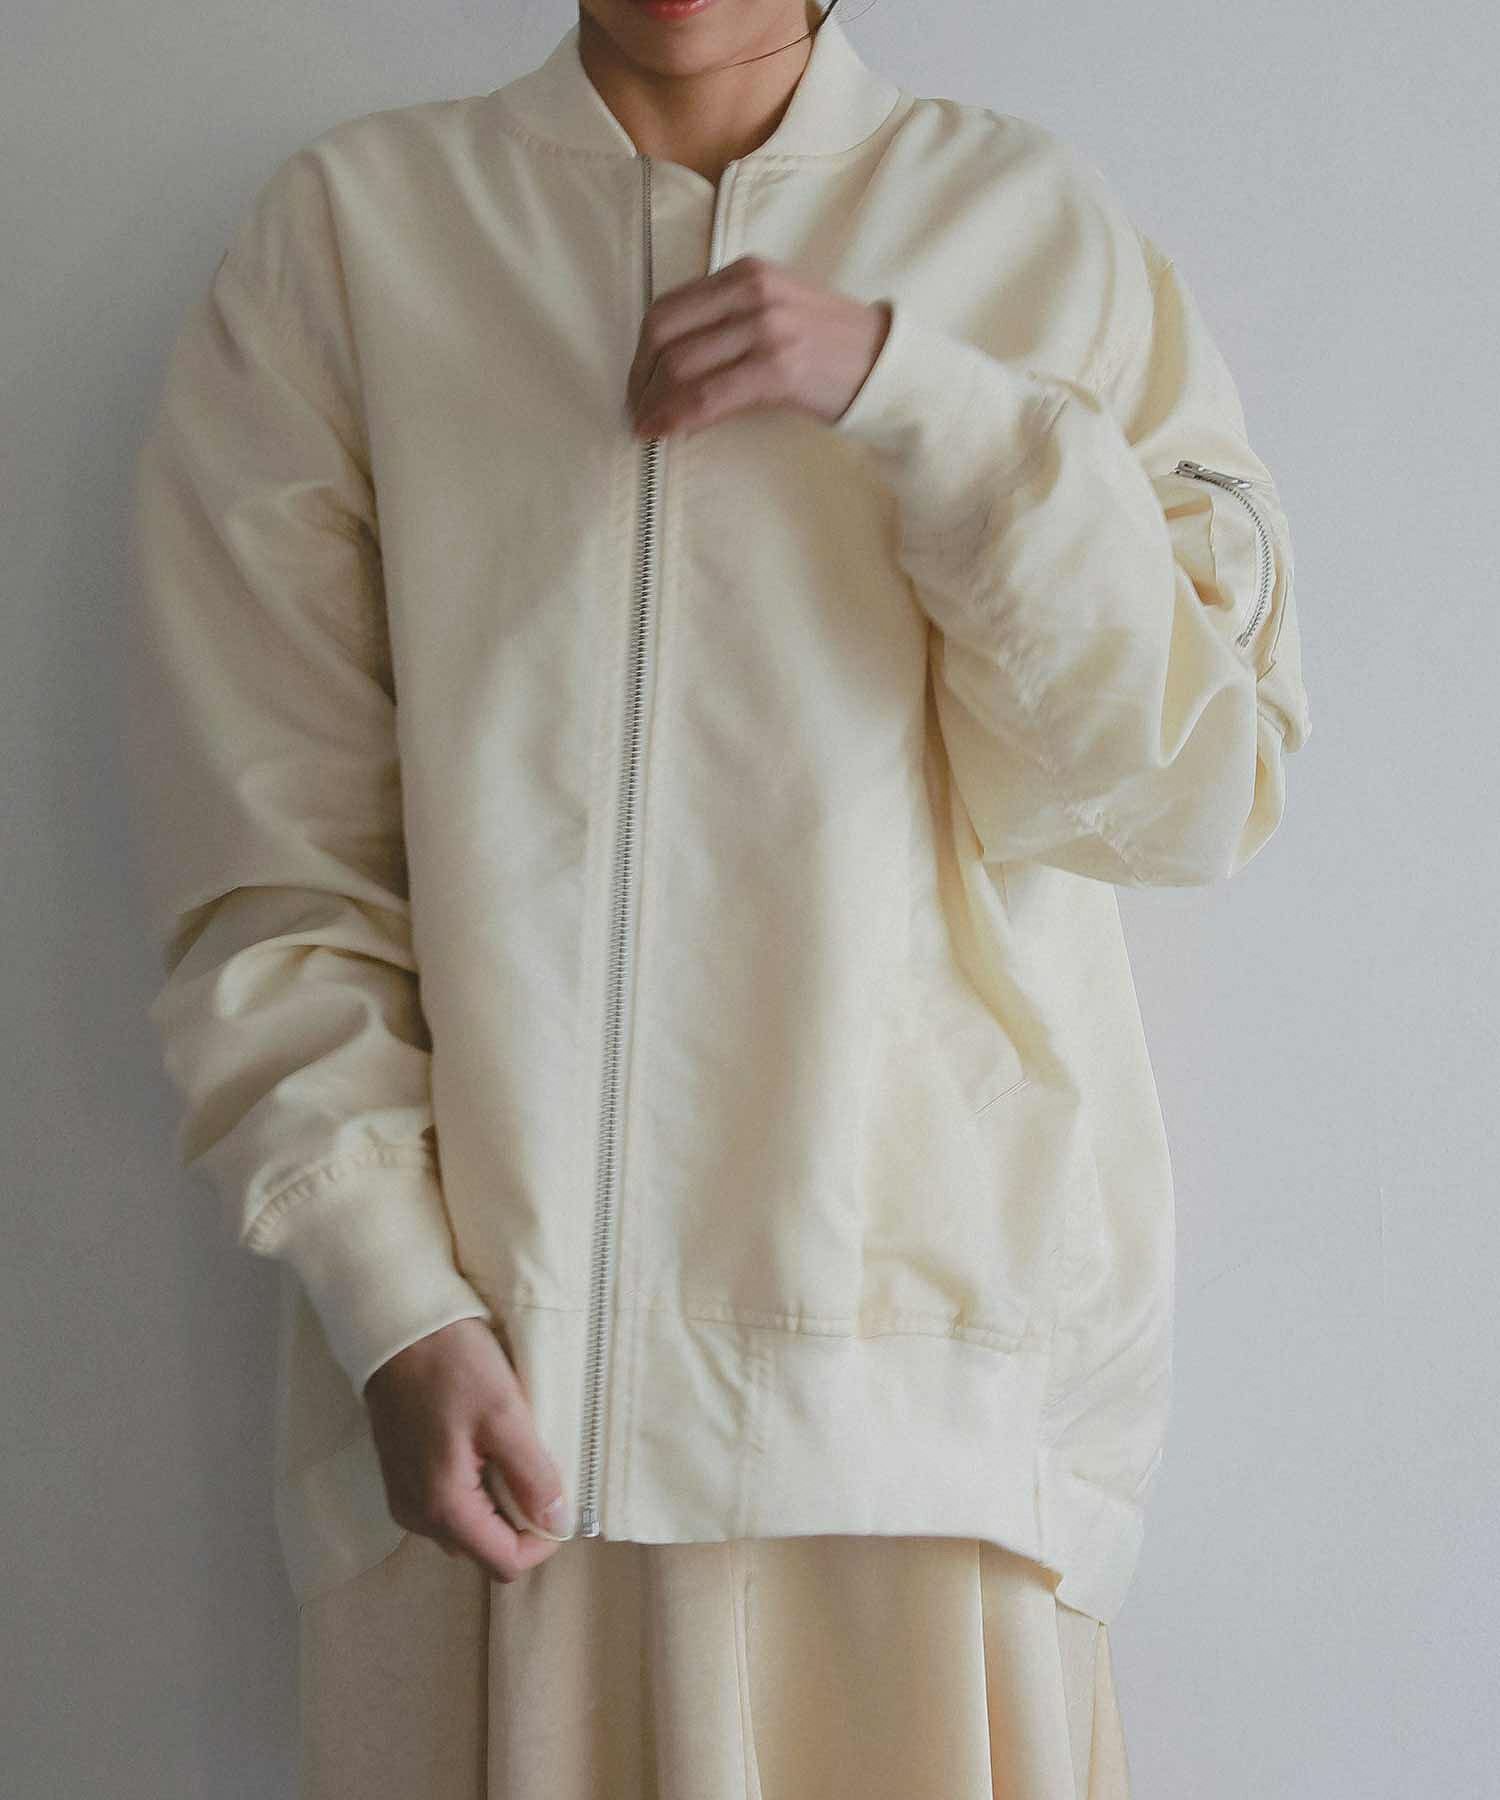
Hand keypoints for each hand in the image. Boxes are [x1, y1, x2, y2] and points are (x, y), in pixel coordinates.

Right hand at [362, 1316, 571, 1582]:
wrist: (397, 1330)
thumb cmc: (452, 1366)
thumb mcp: (506, 1415)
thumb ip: (533, 1475)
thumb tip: (559, 1523)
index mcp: (443, 1508)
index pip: (504, 1563)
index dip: (541, 1543)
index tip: (560, 1501)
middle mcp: (417, 1517)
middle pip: (484, 1549)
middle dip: (519, 1521)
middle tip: (537, 1469)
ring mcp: (405, 1498)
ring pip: (466, 1528)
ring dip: (497, 1504)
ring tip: (511, 1453)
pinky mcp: (401, 1478)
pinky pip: (447, 1504)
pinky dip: (474, 1489)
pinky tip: (484, 1448)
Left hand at [625, 255, 890, 440]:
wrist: (884, 364)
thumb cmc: (828, 346)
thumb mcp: (775, 311)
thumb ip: (727, 320)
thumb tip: (671, 361)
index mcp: (746, 273)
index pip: (669, 307)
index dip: (641, 351)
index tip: (636, 383)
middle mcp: (752, 293)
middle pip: (665, 335)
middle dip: (640, 378)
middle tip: (635, 409)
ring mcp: (765, 329)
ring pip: (682, 366)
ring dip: (654, 403)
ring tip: (646, 426)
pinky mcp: (778, 368)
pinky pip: (709, 395)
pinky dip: (678, 416)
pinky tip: (666, 432)